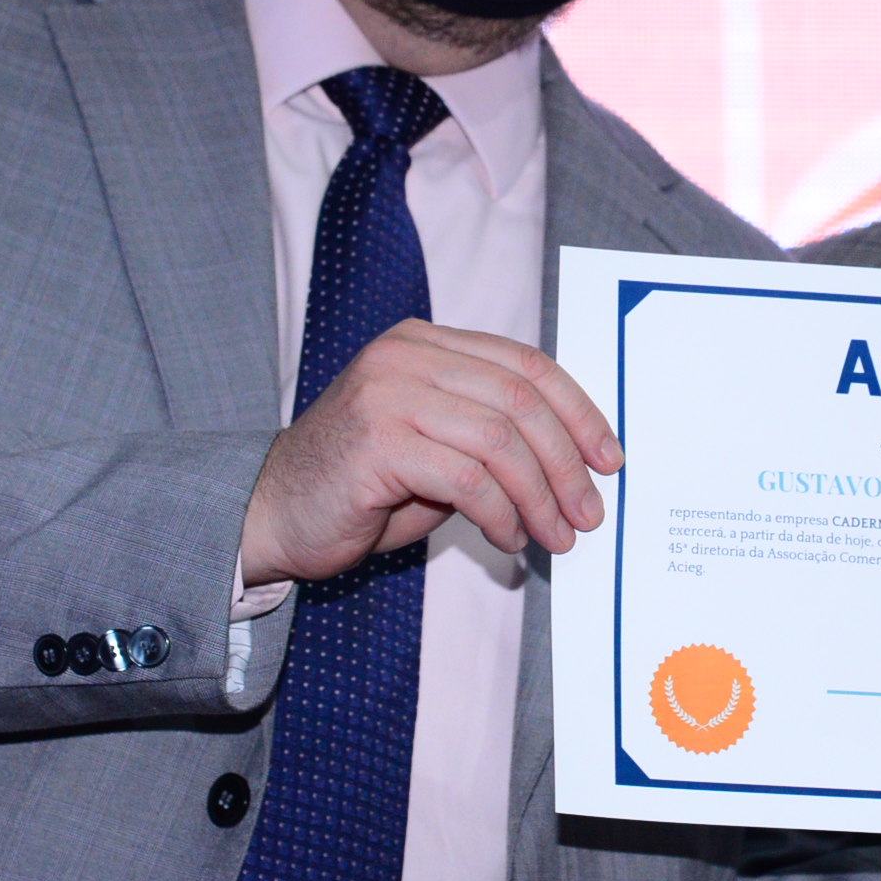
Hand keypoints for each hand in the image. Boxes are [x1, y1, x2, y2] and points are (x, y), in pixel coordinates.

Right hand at [238, 322, 620, 585]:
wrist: (272, 513)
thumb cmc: (362, 486)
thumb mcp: (437, 445)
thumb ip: (493, 435)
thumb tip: (575, 462)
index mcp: (426, 343)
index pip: (526, 364)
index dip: (578, 411)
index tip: (609, 458)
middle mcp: (407, 356)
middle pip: (521, 398)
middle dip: (567, 462)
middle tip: (588, 512)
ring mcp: (388, 394)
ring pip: (501, 440)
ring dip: (540, 496)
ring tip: (556, 535)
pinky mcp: (377, 442)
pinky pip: (468, 478)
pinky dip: (501, 513)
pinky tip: (508, 537)